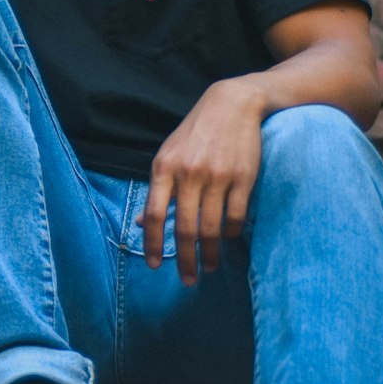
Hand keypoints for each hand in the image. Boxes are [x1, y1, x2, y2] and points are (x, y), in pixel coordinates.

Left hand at [140, 78, 264, 284]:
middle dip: (185, 260)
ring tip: (209, 266)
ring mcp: (218, 176)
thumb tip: (139, 222)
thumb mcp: (168, 154)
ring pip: (211, 227)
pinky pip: (235, 216)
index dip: (153, 244)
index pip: (153, 214)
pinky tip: (227, 240)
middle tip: (187, 279)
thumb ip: (157, 188)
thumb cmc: (195, 133)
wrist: (232, 104)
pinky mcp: (243, 177)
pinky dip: (231, 234)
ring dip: (210, 253)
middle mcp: (189, 173)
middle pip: (184, 228)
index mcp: (164, 167)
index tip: (155, 266)